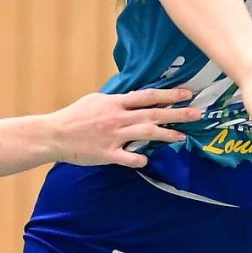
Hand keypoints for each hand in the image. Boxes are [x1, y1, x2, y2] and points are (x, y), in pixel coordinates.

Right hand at [51, 87, 196, 167]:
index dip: (168, 94)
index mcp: (115, 102)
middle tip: (197, 113)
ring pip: (146, 134)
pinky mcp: (107, 153)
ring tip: (182, 136)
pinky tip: (148, 159)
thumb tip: (135, 98)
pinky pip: (129, 157)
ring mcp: (113, 136)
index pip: (147, 96)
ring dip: (166, 134)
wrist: (54, 134)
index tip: (187, 93)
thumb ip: (117, 100)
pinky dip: (141, 158)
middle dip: (177, 113)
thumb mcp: (96, 100)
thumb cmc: (75, 116)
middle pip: (152, 114)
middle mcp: (117, 118)